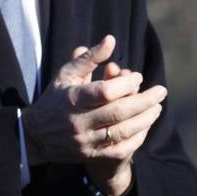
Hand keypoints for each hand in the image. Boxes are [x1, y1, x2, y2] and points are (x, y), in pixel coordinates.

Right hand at [20, 34, 164, 195]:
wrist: (35, 136)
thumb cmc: (56, 98)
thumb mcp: (67, 75)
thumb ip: (89, 58)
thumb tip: (111, 40)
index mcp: (72, 98)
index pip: (105, 91)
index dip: (126, 83)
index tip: (138, 76)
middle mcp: (77, 121)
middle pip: (118, 113)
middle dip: (144, 101)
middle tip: (161, 91)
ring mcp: (84, 140)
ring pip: (121, 132)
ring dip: (145, 120)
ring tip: (157, 108)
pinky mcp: (89, 155)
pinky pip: (119, 150)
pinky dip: (136, 139)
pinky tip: (145, 127)